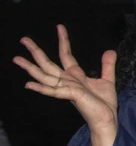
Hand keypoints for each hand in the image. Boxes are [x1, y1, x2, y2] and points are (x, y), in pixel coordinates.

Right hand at [14, 25, 118, 145]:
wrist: (107, 118)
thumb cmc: (104, 103)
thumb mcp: (107, 80)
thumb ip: (107, 66)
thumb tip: (110, 50)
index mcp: (75, 75)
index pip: (65, 54)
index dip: (63, 40)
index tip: (60, 26)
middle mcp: (67, 80)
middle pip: (47, 63)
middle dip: (36, 51)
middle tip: (23, 39)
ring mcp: (66, 88)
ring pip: (44, 75)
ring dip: (30, 67)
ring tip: (16, 59)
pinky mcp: (70, 96)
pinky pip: (53, 91)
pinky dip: (41, 88)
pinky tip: (28, 84)